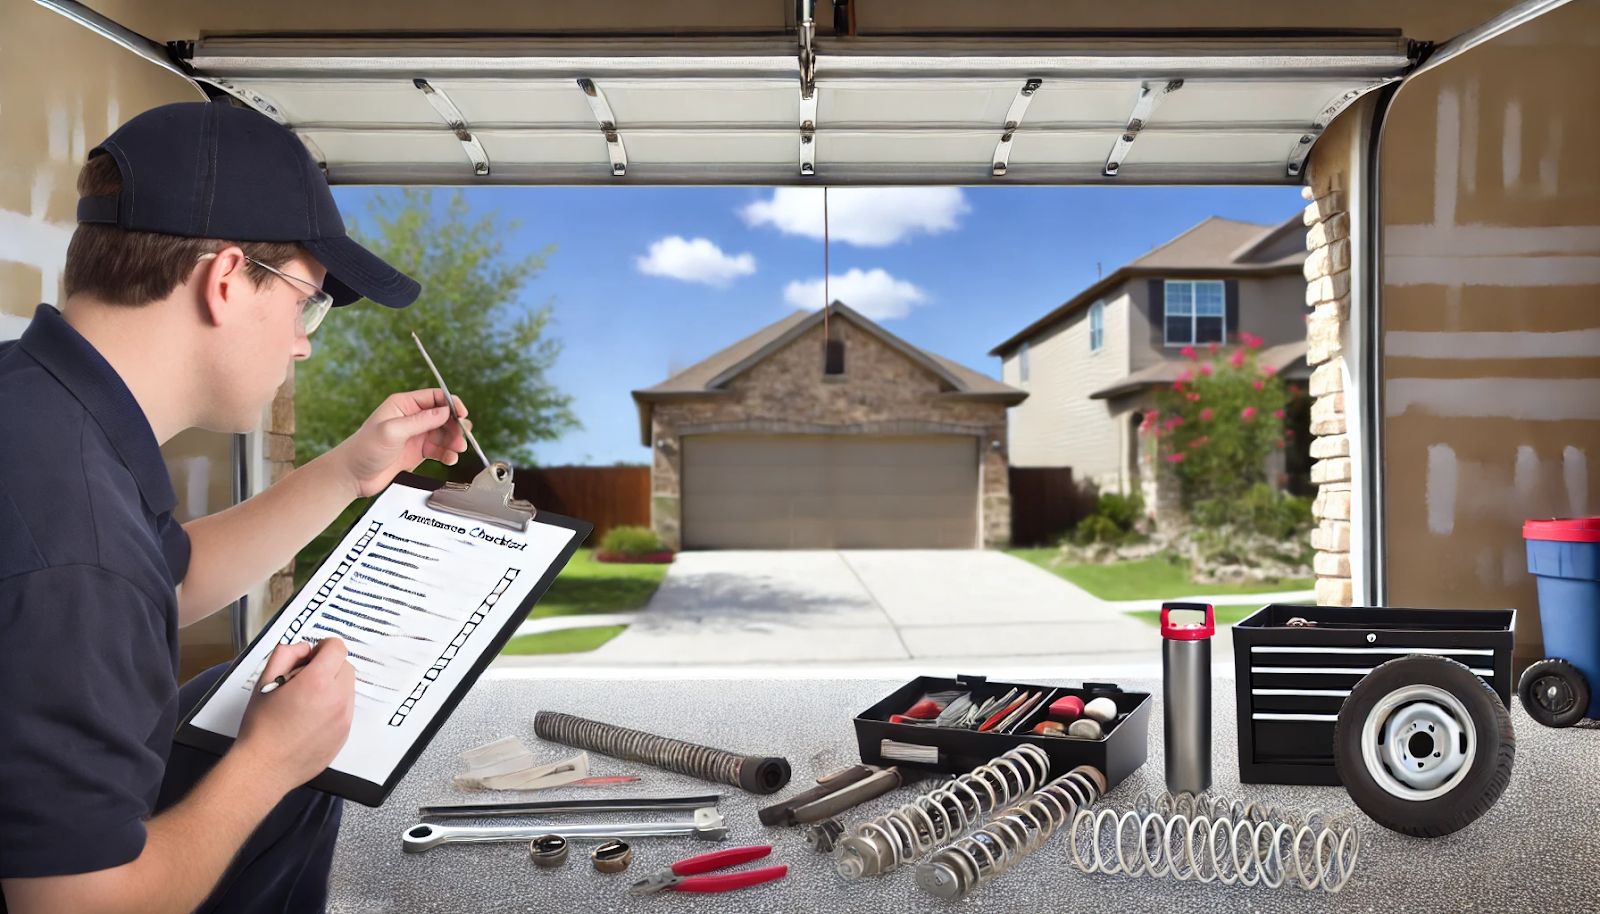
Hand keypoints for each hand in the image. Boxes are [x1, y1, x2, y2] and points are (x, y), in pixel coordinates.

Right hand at [234, 639, 355, 792]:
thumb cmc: (261, 728)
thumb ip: (286, 655)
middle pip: (345, 666)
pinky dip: (333, 706)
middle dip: (327, 667)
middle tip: (303, 680)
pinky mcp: (344, 734)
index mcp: (317, 682)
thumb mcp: (265, 681)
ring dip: (332, 686)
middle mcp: (337, 699)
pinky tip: (310, 718)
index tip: (312, 656)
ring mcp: (344, 719)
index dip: (323, 647)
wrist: (264, 767)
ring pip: (347, 688)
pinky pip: (346, 709)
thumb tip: (304, 648)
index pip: (337, 648)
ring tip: (305, 701)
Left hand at [330, 389, 471, 497]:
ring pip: (443, 434)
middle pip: (443, 417)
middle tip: (460, 439)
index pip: (434, 397)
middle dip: (455, 427)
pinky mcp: (416, 452)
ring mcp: (415, 436)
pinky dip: (447, 454)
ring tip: (457, 451)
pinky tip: (449, 459)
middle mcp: (411, 418)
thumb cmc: (365, 449)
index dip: (451, 404)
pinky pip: (438, 450)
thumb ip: (420, 421)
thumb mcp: (392, 431)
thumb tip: (445, 412)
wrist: (352, 475)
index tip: (462, 415)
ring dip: (453, 441)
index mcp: (403, 405)